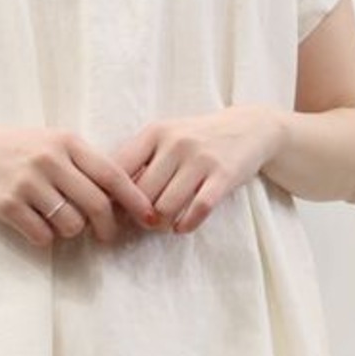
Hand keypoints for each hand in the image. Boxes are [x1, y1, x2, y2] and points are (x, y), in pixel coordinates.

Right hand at [0, 121, 160, 248]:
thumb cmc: (18, 149)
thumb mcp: (53, 143)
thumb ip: (84, 165)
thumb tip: (120, 199)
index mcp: (68, 143)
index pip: (112, 174)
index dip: (135, 200)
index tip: (150, 217)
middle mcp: (51, 160)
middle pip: (97, 205)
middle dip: (108, 227)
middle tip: (106, 237)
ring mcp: (28, 183)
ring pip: (71, 224)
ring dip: (72, 232)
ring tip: (60, 222)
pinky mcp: (8, 205)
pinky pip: (42, 235)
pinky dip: (45, 238)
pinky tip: (37, 226)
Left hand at [108, 105, 286, 234]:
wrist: (249, 128)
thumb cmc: (196, 139)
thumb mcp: (165, 137)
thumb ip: (138, 160)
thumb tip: (105, 195)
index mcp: (155, 133)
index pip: (119, 170)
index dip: (112, 197)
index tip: (113, 211)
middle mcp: (176, 143)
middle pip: (141, 195)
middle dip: (138, 215)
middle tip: (143, 222)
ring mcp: (201, 159)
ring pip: (166, 207)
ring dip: (161, 224)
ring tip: (163, 225)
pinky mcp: (223, 176)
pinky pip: (197, 210)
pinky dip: (186, 225)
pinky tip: (183, 227)